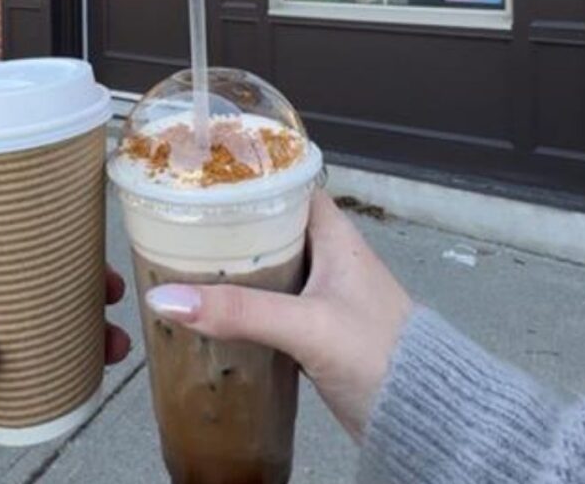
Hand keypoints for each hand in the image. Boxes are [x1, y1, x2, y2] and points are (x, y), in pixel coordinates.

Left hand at [0, 266, 130, 483]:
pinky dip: (73, 386)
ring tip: (113, 347)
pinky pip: (45, 391)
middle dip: (83, 296)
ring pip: (53, 344)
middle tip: (110, 301)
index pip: (11, 260)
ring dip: (87, 342)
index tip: (89, 257)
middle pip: (44, 299)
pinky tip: (92, 385)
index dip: (54, 255)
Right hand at [142, 190, 412, 435]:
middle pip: (268, 225)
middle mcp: (329, 256)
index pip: (286, 184)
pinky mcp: (314, 329)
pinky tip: (209, 310)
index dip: (248, 174)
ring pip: (267, 267)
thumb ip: (241, 312)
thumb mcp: (306, 326)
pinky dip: (241, 304)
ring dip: (231, 267)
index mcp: (336, 234)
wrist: (419, 411)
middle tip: (174, 219)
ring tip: (177, 260)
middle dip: (227, 224)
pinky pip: (269, 304)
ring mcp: (322, 294)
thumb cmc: (378, 352)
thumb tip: (165, 297)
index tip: (199, 174)